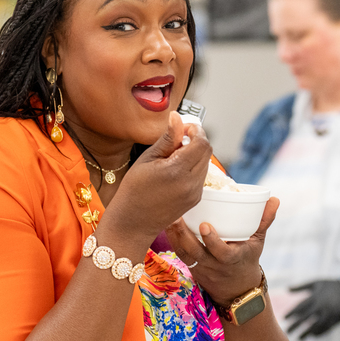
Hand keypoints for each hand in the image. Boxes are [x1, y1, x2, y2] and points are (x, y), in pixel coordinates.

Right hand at [103, 112, 211, 242]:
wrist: (133, 223)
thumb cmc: (134, 190)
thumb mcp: (147, 158)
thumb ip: (167, 138)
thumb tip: (177, 117)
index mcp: (178, 170)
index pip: (202, 142)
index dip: (195, 130)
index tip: (183, 127)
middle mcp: (191, 183)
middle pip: (207, 151)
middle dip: (196, 140)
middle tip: (177, 139)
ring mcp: (195, 193)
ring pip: (205, 163)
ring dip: (195, 154)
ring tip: (172, 156)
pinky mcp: (195, 199)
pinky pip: (201, 176)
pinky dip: (193, 167)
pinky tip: (174, 170)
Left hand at [165, 197, 278, 306]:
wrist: (237, 290)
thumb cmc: (247, 259)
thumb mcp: (258, 242)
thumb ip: (265, 220)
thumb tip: (275, 199)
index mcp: (231, 259)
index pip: (221, 252)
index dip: (212, 240)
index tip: (204, 225)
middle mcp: (214, 265)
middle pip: (196, 252)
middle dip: (184, 236)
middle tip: (176, 216)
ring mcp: (201, 267)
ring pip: (184, 253)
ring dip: (175, 236)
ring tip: (168, 217)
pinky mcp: (191, 267)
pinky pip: (179, 255)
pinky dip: (172, 240)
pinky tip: (167, 225)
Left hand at [286, 280, 339, 338]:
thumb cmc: (331, 285)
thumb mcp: (316, 283)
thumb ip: (301, 286)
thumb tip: (287, 289)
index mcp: (315, 297)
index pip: (300, 307)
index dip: (291, 313)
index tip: (284, 318)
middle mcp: (321, 307)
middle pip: (305, 318)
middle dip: (296, 325)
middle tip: (287, 332)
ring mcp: (329, 314)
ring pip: (315, 326)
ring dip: (306, 333)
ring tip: (298, 339)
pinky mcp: (336, 320)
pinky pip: (326, 329)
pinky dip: (319, 333)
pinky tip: (312, 336)